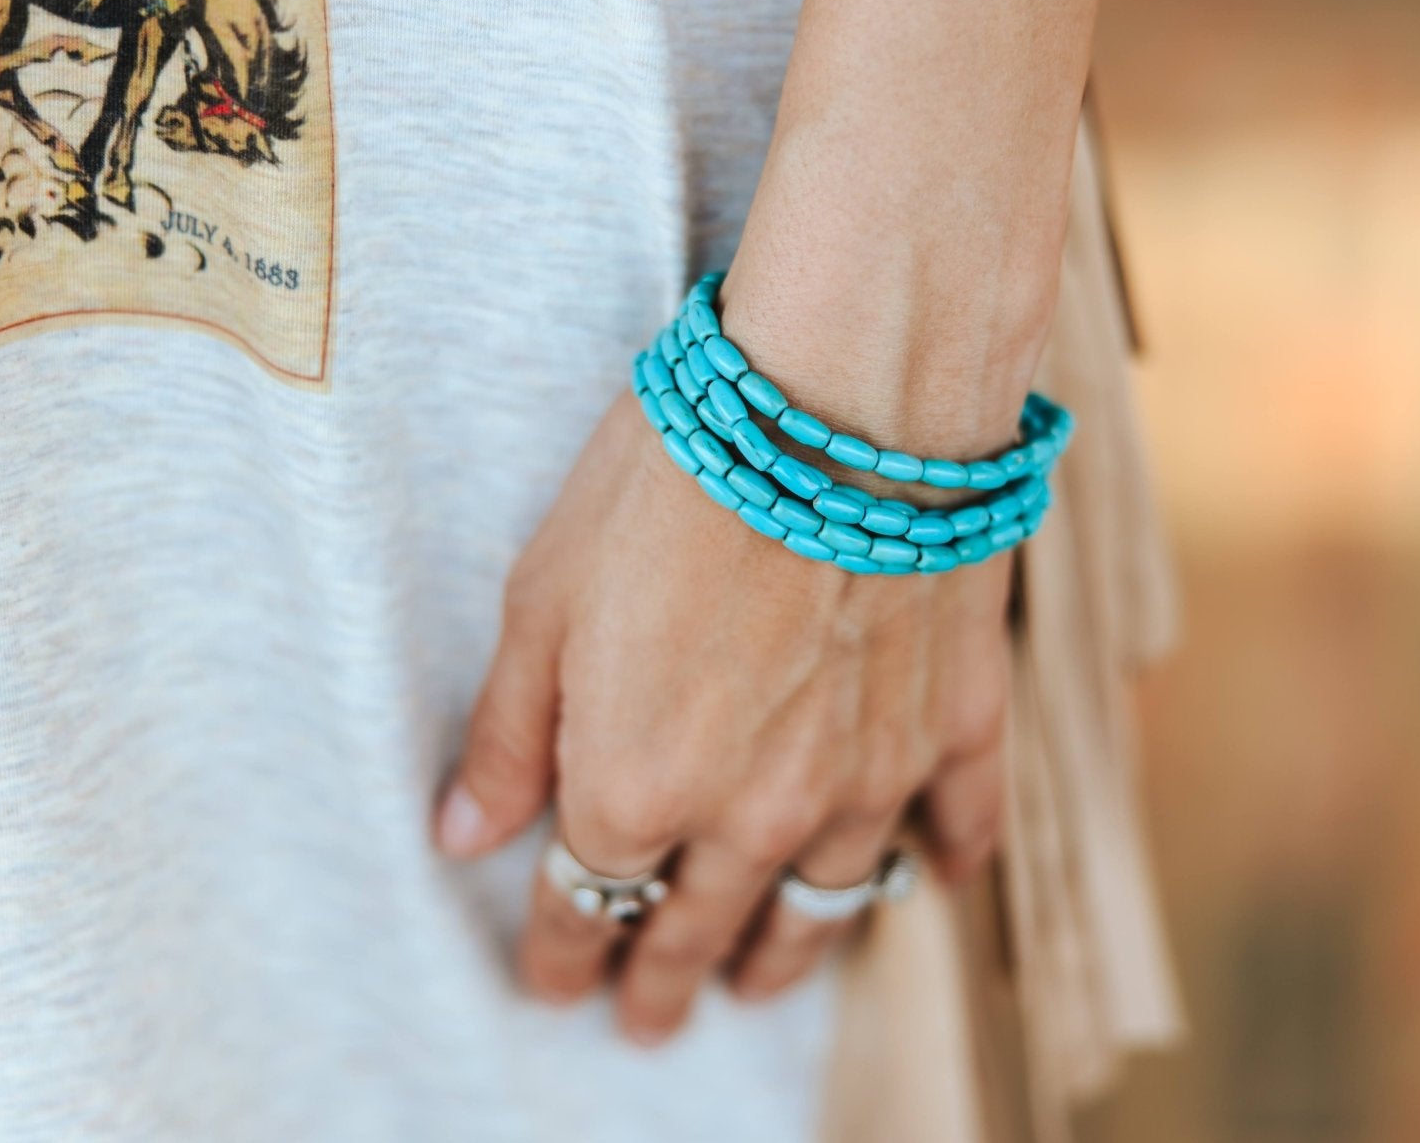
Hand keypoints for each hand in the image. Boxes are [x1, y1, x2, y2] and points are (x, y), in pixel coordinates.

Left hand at [433, 392, 1013, 1045]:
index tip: (551, 979)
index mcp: (637, 787)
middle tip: (650, 1019)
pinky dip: (941, 864)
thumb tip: (463, 834)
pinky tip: (933, 880)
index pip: (583, 906)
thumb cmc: (672, 477)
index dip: (560, 953)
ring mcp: (867, 779)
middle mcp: (755, 812)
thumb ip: (511, 734)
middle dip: (662, 982)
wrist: (840, 399)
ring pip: (822, 907)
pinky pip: (956, 828)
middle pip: (700, 930)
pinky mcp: (955, 725)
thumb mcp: (544, 597)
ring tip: (760, 980)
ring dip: (783, 956)